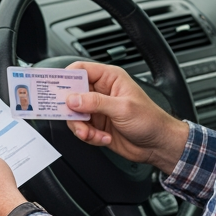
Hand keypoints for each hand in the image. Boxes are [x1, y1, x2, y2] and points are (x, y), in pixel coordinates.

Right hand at [64, 61, 188, 172]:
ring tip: (90, 134)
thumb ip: (95, 102)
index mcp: (109, 78)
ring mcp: (98, 109)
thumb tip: (73, 99)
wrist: (158, 145)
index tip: (56, 88)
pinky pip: (81, 129)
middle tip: (72, 116)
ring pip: (74, 114)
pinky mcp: (97, 125)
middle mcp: (101, 92)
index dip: (66, 77)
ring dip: (80, 126)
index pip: (81, 70)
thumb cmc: (150, 120)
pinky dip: (88, 136)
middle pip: (72, 94)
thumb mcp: (122, 108)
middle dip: (71, 108)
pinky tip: (102, 138)